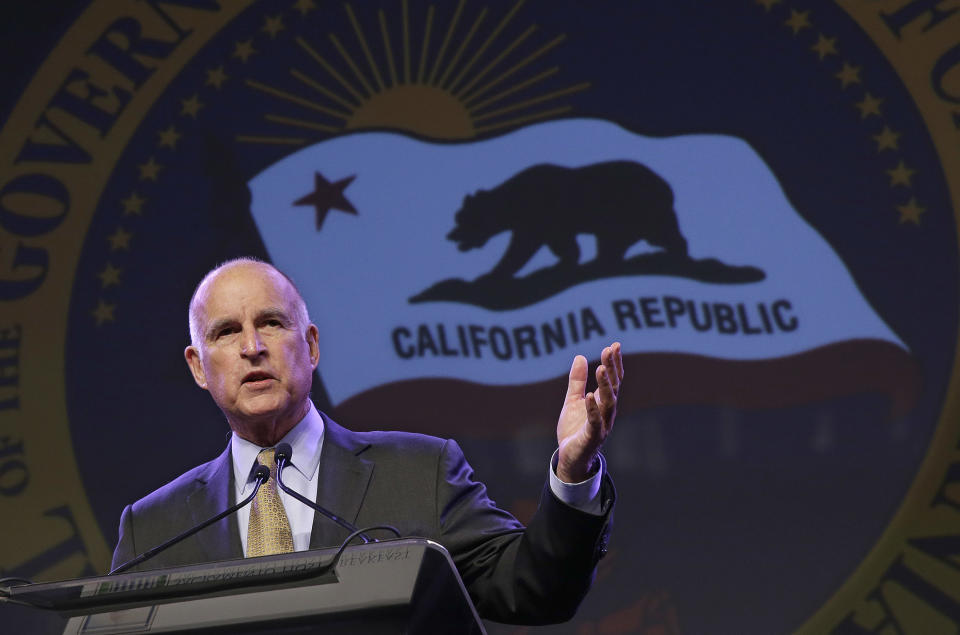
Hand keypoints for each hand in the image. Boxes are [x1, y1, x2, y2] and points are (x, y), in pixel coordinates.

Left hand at [556, 342, 622, 482]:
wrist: (570, 457)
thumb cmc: (575, 429)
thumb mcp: (573, 400)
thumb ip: (577, 381)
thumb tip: (579, 357)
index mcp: (603, 402)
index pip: (613, 380)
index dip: (614, 363)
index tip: (614, 345)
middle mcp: (607, 412)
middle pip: (613, 387)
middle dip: (612, 369)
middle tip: (610, 350)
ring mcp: (601, 424)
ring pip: (608, 403)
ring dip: (605, 385)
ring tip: (601, 368)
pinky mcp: (591, 437)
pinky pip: (594, 422)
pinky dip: (593, 409)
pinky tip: (589, 396)